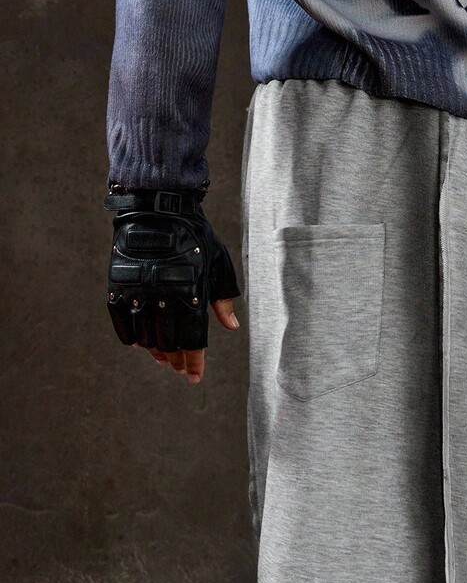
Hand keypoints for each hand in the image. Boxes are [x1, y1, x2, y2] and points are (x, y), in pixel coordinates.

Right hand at [105, 186, 241, 383]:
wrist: (158, 205)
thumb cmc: (195, 234)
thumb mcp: (217, 264)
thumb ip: (223, 298)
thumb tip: (231, 327)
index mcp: (192, 296)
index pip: (193, 341)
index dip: (194, 363)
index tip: (194, 377)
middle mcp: (165, 298)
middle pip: (169, 343)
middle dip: (176, 360)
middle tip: (179, 368)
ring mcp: (140, 291)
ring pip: (145, 336)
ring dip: (155, 351)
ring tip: (162, 358)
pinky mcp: (120, 284)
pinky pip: (121, 320)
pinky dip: (129, 335)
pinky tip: (138, 343)